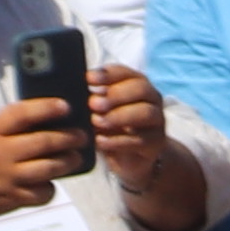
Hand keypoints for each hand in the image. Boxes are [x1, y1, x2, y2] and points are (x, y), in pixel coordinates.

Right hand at [0, 96, 90, 230]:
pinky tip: (51, 182)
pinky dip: (50, 187)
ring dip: (68, 161)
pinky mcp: (12, 198)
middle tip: (82, 136)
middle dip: (69, 138)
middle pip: (45, 141)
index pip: (21, 113)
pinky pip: (43, 192)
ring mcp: (7, 177)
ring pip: (50, 167)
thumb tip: (41, 118)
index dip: (46, 107)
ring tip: (75, 157)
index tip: (65, 105)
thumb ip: (4, 128)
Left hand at [86, 63, 196, 212]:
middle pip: (142, 89)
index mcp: (135, 85)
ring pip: (146, 113)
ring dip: (119, 115)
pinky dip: (118, 140)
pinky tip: (99, 141)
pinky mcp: (156, 144)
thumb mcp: (97, 109)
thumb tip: (72, 89)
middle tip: (92, 103)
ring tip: (96, 121)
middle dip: (116, 94)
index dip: (108, 74)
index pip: (126, 72)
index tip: (88, 79)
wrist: (126, 158)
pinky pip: (141, 140)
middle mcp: (151, 100)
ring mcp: (157, 122)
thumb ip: (90, 97)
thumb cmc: (108, 126)